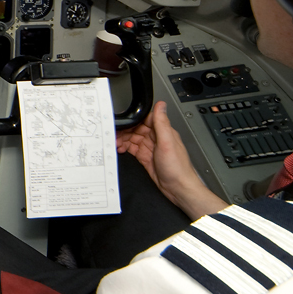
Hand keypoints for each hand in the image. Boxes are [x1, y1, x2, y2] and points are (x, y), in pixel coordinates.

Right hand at [116, 100, 223, 218]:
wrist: (178, 188)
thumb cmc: (177, 168)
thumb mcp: (167, 143)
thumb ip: (162, 123)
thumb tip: (161, 104)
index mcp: (163, 132)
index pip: (145, 120)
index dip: (133, 120)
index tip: (123, 123)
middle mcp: (157, 139)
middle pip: (137, 129)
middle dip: (125, 131)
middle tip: (114, 135)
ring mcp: (151, 149)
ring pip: (133, 139)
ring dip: (123, 140)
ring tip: (115, 143)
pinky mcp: (146, 158)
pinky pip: (133, 149)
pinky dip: (125, 148)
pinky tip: (121, 150)